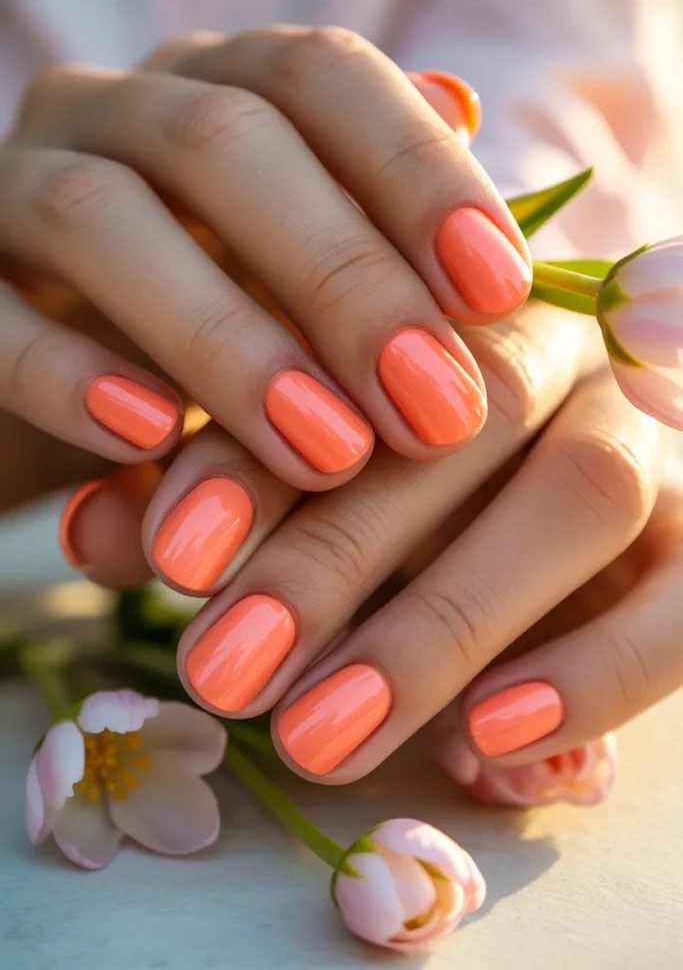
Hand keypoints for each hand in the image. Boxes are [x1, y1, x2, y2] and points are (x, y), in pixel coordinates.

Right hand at [0, 25, 530, 508]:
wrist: (53, 391)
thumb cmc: (204, 334)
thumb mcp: (294, 282)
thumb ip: (369, 211)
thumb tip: (462, 107)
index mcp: (216, 95)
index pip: (320, 78)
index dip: (415, 171)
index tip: (497, 290)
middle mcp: (114, 116)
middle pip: (227, 144)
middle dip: (343, 279)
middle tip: (431, 408)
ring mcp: (13, 189)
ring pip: (103, 218)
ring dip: (227, 341)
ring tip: (325, 450)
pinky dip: (69, 375)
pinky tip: (151, 440)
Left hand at [58, 295, 643, 777]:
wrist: (550, 480)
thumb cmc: (398, 486)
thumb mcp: (294, 488)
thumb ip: (204, 500)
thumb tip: (99, 538)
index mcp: (446, 314)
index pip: (347, 358)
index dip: (257, 457)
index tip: (171, 555)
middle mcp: (557, 353)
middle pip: (459, 425)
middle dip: (334, 554)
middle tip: (224, 671)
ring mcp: (643, 432)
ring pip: (578, 498)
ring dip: (444, 622)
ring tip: (319, 736)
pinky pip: (682, 598)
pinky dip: (597, 670)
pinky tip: (489, 740)